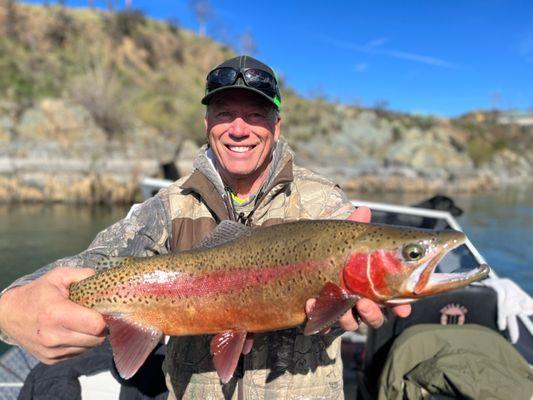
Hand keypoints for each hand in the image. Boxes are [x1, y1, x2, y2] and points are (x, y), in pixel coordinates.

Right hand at [0, 268, 105, 363]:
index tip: (101, 309)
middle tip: (93, 315)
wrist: (10, 314)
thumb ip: (84, 275)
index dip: (104, 317)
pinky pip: (78, 353)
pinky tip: (71, 331)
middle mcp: (54, 337)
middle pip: (97, 339)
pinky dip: (80, 343)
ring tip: (81, 322)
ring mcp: (52, 351)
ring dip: (91, 336)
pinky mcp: (51, 360)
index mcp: (57, 314)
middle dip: (100, 327)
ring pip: (89, 347)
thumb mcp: (59, 276)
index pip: (96, 325)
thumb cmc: (37, 293)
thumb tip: (105, 284)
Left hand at [305, 206, 410, 331]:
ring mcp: (340, 312)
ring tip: (340, 302)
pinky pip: (321, 323)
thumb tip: (364, 210)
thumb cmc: (334, 253)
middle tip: (364, 302)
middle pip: (373, 318)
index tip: (403, 310)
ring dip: (347, 318)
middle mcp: (358, 303)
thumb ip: (355, 227)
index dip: (400, 307)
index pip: (392, 301)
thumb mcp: (344, 239)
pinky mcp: (320, 316)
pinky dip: (317, 314)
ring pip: (350, 324)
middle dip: (371, 314)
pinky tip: (310, 302)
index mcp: (371, 287)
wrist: (302, 264)